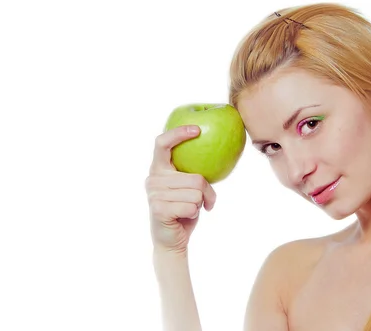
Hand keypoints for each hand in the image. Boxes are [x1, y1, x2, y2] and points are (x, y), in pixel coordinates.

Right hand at [145, 125, 216, 253]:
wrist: (172, 241)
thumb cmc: (184, 211)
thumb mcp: (189, 188)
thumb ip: (193, 174)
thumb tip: (217, 153)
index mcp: (158, 169)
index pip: (162, 143)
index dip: (178, 133)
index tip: (197, 129)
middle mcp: (152, 179)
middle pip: (195, 178)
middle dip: (207, 193)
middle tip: (205, 202)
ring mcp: (154, 194)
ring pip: (195, 193)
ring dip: (200, 204)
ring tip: (191, 210)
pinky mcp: (158, 208)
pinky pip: (191, 206)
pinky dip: (194, 214)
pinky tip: (185, 218)